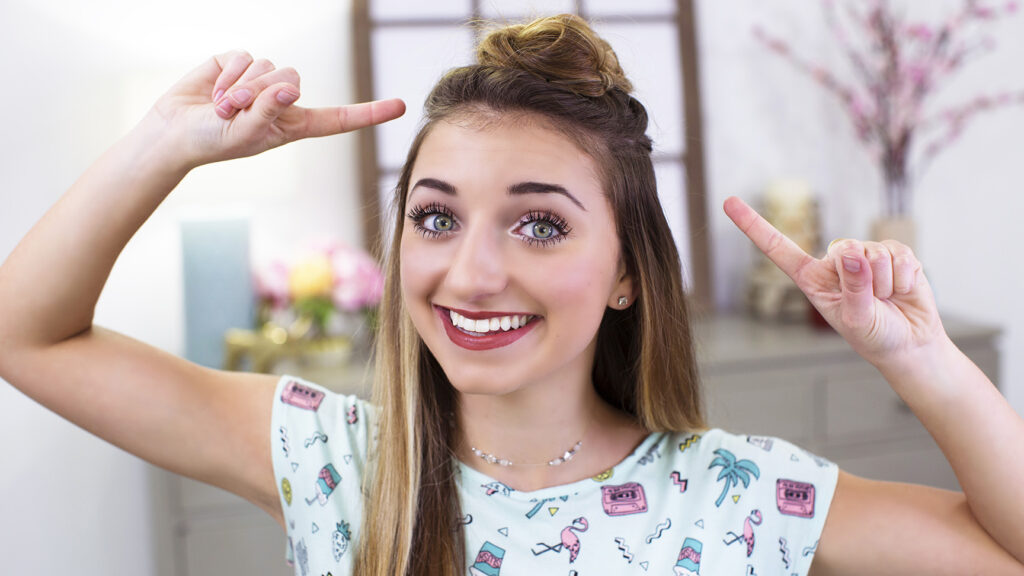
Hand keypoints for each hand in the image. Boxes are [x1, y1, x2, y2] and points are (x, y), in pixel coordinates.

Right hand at [143, 50, 404, 168]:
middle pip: (293, 78)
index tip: (399, 106)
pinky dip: (228, 75)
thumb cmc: (213, 142)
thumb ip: (267, 111)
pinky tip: (214, 92)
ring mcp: (260, 80)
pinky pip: (244, 56)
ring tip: (222, 108)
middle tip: (237, 112)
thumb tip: (289, 88)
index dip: (368, 112)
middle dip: (262, 93)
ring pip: (268, 66)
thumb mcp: (244, 134)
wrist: (175, 132)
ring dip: (241, 87)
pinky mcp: (238, 64)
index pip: (338, 118)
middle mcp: (282, 101)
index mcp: (294, 125)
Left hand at [723, 196, 947, 369]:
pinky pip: (900, 255)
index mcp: (811, 278)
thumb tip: (852, 252)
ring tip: (887, 300)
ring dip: (887, 284)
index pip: (778, 248)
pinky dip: (905, 279)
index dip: (753, 226)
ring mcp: (864, 255)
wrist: (910, 343)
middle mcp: (835, 262)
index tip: (728, 202)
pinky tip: (903, 290)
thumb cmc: (875, 335)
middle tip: (873, 303)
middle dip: (866, 279)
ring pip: (876, 253)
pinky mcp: (893, 252)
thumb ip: (854, 287)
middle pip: (846, 249)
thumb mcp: (857, 319)